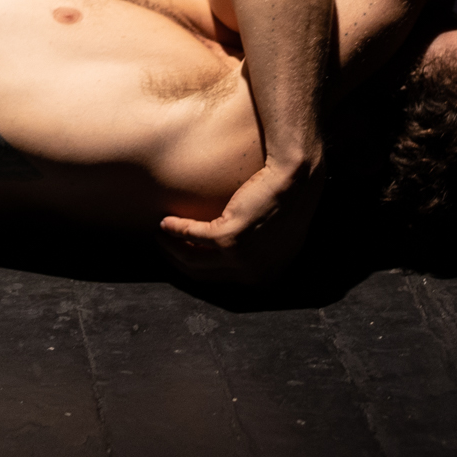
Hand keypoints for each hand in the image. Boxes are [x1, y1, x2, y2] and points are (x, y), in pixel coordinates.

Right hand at [157, 158, 323, 285]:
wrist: (296, 176)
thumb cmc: (291, 197)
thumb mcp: (279, 235)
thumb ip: (258, 250)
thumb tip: (235, 251)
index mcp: (265, 277)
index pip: (222, 281)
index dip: (199, 268)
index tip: (183, 255)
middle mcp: (252, 275)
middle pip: (204, 274)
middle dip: (179, 262)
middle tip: (165, 248)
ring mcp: (241, 259)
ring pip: (193, 259)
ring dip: (172, 248)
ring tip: (161, 235)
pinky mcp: (229, 238)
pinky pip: (192, 237)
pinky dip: (175, 230)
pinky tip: (165, 222)